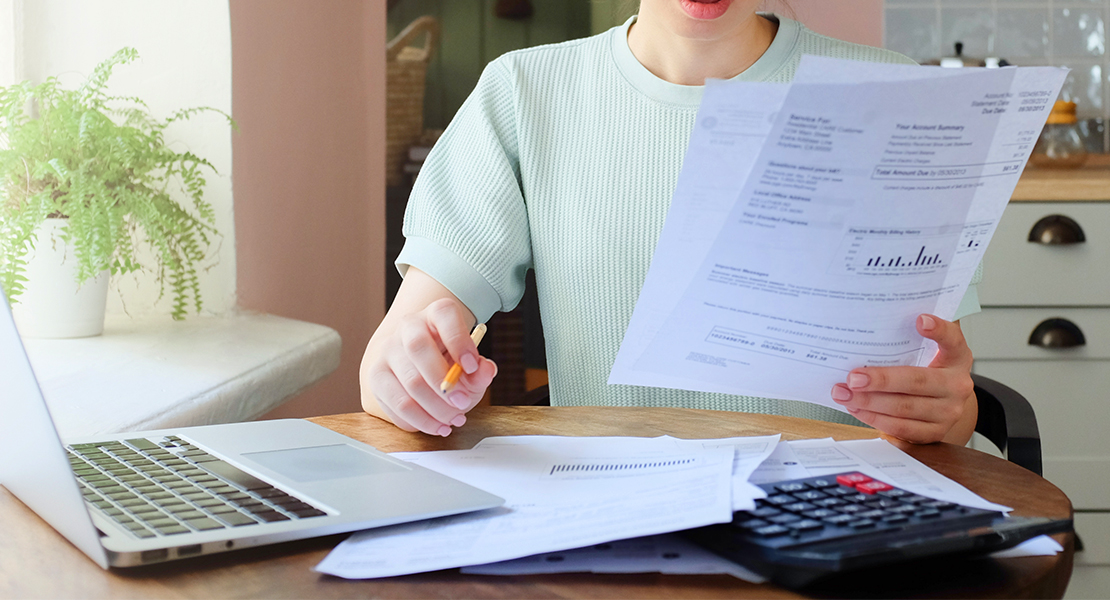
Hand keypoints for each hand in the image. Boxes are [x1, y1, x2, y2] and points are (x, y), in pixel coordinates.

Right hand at [360, 297, 496, 436]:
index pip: (444, 315)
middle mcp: (408, 327)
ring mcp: (388, 351)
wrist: (419, 367)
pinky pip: (396, 405)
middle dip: (444, 383)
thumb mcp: (471, 366)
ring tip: (453, 419)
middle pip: (418, 349)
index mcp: (436, 315)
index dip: (459, 340)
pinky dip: (420, 421)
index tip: (471, 366)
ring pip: (408, 383)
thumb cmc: (449, 363)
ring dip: (435, 409)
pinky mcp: (376, 378)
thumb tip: (485, 370)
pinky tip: (437, 425)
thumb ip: (481, 370)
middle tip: (463, 403)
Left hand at [830, 314, 976, 444]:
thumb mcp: (928, 352)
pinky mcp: (935, 432)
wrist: (944, 403)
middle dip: (881, 380)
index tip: (920, 320)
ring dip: (869, 402)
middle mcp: (957, 385)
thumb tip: (872, 328)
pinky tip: (857, 408)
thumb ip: (908, 339)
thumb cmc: (928, 370)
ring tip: (844, 394)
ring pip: (904, 408)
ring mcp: (948, 412)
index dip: (939, 330)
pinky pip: (901, 427)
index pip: (953, 340)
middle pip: (917, 381)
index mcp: (957, 358)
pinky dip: (875, 418)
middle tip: (853, 377)